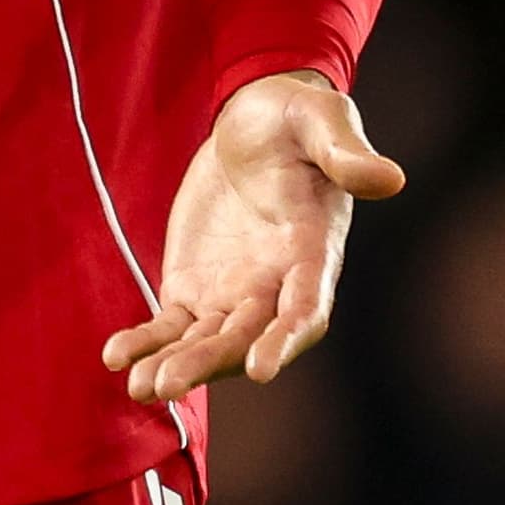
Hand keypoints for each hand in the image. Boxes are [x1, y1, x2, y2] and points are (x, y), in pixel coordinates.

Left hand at [104, 71, 405, 404]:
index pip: (305, 309)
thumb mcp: (319, 120)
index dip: (284, 339)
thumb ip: (345, 151)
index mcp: (313, 252)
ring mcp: (234, 292)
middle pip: (245, 337)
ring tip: (138, 386)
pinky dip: (148, 342)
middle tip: (166, 384)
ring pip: (207, 342)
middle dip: (209, 363)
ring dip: (176, 365)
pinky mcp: (196, 286)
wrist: (254, 122)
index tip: (260, 370)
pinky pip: (172, 325)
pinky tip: (115, 358)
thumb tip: (390, 178)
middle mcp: (276, 285)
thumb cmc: (296, 118)